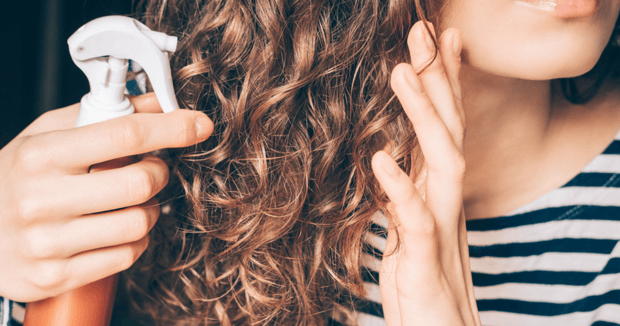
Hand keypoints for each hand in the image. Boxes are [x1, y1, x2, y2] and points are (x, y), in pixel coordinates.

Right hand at [0, 93, 212, 301]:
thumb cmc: (16, 178)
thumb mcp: (46, 135)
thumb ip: (100, 116)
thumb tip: (155, 102)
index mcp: (41, 155)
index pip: (123, 135)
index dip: (171, 128)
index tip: (198, 125)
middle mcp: (41, 198)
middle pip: (139, 184)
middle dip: (158, 173)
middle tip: (148, 169)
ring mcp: (48, 242)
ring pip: (139, 224)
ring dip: (149, 210)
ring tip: (130, 203)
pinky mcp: (56, 276)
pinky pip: (126, 255)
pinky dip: (135, 240)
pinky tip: (117, 229)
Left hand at [372, 22, 480, 324]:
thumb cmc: (421, 286)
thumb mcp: (410, 232)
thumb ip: (404, 197)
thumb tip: (390, 164)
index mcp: (436, 193)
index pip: (444, 127)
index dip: (443, 82)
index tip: (436, 38)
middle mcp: (444, 203)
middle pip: (449, 130)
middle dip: (438, 78)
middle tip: (423, 30)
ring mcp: (440, 229)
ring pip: (442, 163)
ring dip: (424, 115)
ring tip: (400, 72)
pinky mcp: (425, 263)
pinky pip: (417, 219)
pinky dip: (400, 188)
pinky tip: (379, 159)